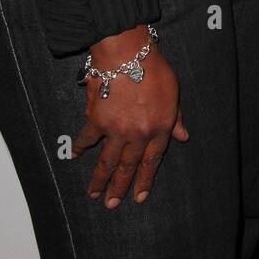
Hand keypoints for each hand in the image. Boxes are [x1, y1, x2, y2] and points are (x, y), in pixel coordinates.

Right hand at [71, 25, 188, 207]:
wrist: (128, 54)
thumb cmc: (154, 68)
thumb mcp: (174, 92)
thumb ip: (176, 117)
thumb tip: (182, 136)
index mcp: (159, 128)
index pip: (152, 161)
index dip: (145, 179)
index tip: (139, 196)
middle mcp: (138, 134)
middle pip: (128, 166)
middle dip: (120, 188)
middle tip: (112, 204)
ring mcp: (117, 130)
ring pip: (108, 161)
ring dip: (100, 180)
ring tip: (93, 194)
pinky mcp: (97, 120)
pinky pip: (87, 138)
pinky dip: (80, 147)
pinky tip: (75, 156)